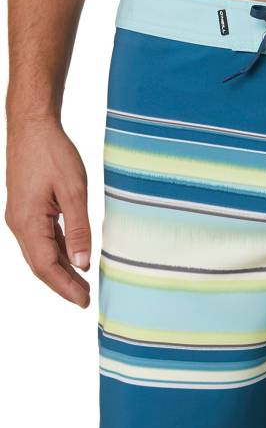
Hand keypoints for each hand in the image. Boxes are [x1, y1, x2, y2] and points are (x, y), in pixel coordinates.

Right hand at [5, 116, 90, 307]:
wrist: (32, 126)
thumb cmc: (53, 153)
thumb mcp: (74, 192)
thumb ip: (78, 230)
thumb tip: (82, 264)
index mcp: (27, 222)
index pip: (47, 266)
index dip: (66, 287)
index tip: (84, 301)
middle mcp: (18, 224)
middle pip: (41, 265)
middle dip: (63, 284)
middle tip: (86, 300)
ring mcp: (20, 217)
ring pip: (41, 253)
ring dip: (61, 270)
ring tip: (82, 285)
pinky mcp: (26, 210)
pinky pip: (42, 239)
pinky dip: (58, 252)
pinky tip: (73, 259)